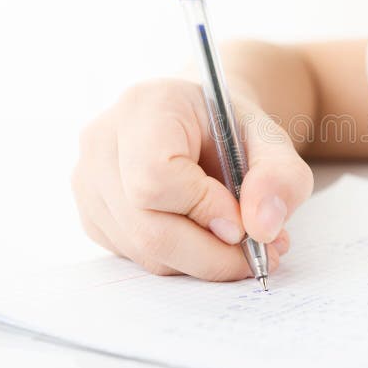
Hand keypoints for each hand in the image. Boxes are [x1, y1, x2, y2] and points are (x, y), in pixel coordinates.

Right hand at [71, 78, 312, 279]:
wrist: (201, 123)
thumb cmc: (231, 127)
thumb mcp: (271, 139)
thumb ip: (280, 176)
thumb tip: (264, 228)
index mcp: (145, 107)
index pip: (155, 177)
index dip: (204, 210)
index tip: (243, 223)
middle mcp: (102, 142)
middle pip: (146, 226)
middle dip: (211, 253)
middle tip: (259, 254)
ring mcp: (88, 182)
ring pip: (143, 250)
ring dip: (202, 261)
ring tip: (244, 244)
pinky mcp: (92, 216)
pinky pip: (136, 257)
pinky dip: (181, 260)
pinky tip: (208, 237)